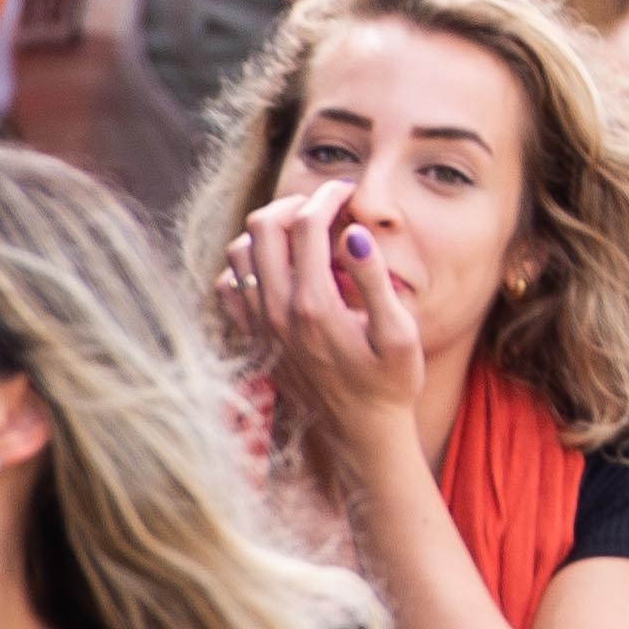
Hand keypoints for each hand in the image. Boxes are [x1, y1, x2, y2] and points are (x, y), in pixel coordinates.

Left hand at [224, 185, 423, 444]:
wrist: (360, 435)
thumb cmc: (390, 383)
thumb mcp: (400, 334)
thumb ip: (375, 280)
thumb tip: (354, 233)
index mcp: (315, 304)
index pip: (307, 225)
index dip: (328, 197)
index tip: (348, 193)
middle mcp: (277, 311)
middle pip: (264, 226)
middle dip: (295, 203)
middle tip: (324, 206)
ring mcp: (259, 325)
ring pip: (240, 251)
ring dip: (268, 231)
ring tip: (302, 232)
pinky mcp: (252, 339)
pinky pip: (228, 285)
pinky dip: (247, 266)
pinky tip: (278, 269)